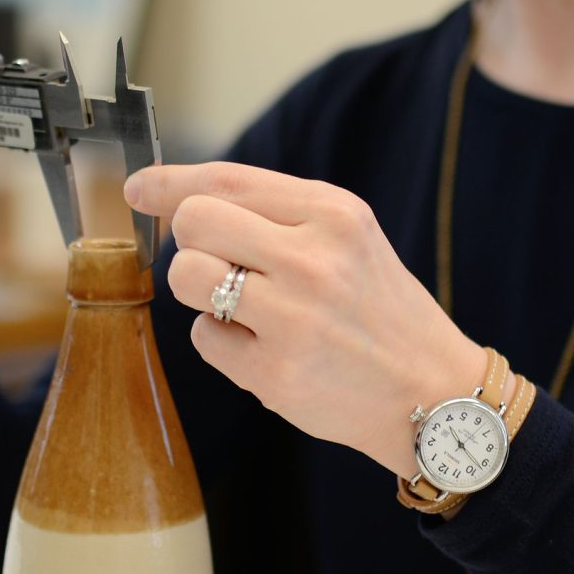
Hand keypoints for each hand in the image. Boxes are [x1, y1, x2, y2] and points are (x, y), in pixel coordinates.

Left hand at [125, 162, 485, 475]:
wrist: (434, 393)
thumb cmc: (379, 312)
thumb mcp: (350, 240)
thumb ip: (277, 214)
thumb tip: (174, 198)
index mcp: (334, 214)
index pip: (227, 180)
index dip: (170, 182)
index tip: (139, 188)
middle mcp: (314, 259)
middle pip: (193, 223)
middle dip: (192, 244)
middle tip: (223, 268)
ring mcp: (293, 318)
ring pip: (186, 277)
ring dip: (201, 293)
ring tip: (245, 309)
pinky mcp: (276, 373)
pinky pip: (202, 338)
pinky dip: (223, 344)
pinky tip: (266, 350)